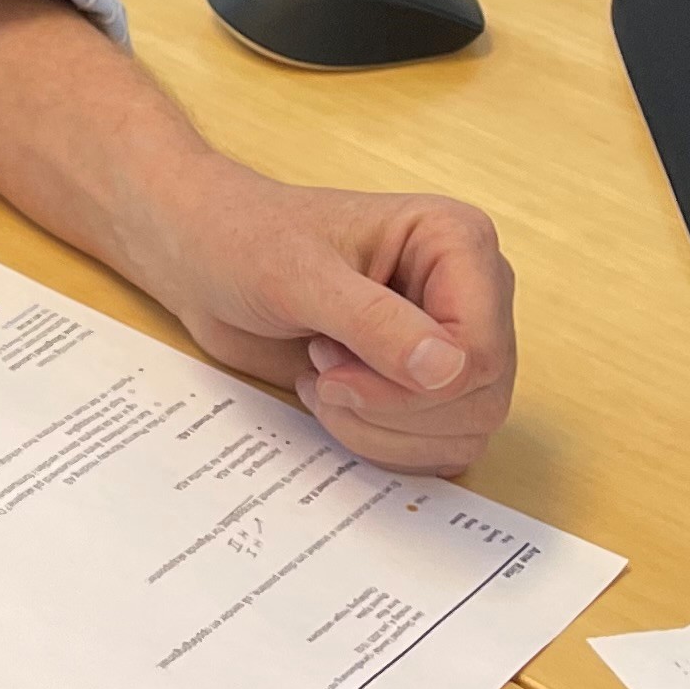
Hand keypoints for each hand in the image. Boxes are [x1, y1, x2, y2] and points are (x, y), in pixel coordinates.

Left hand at [118, 154, 517, 474]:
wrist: (207, 259)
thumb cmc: (247, 240)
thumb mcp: (298, 276)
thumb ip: (373, 323)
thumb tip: (448, 370)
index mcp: (458, 240)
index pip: (482, 351)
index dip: (413, 385)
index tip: (331, 364)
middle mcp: (471, 292)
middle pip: (480, 398)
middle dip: (390, 407)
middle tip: (322, 365)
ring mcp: (454, 343)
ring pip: (464, 431)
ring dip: (380, 428)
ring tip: (324, 376)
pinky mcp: (429, 384)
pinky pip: (438, 448)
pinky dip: (379, 442)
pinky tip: (332, 396)